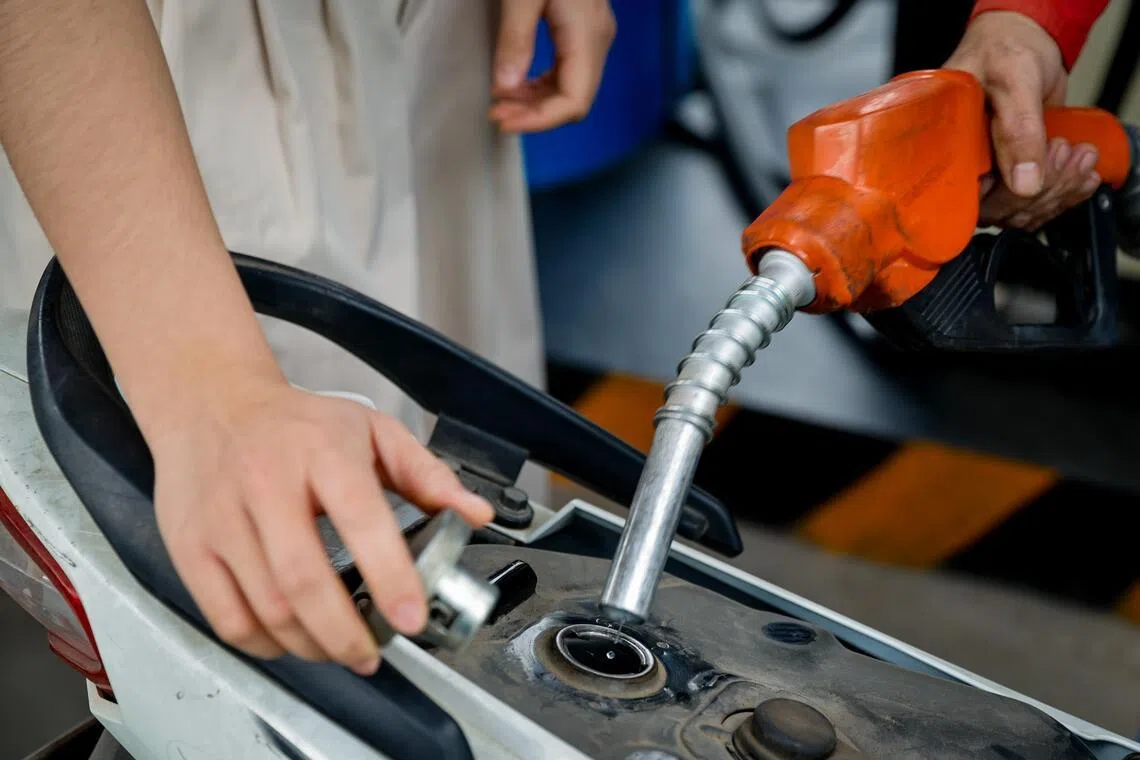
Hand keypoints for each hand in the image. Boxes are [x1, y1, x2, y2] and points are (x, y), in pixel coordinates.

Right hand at [150, 378, 492, 674]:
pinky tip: (290, 640)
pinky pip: (226, 618)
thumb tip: (475, 514)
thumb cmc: (298, 424)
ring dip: (310, 646)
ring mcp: (222, 517)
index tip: (411, 616)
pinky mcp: (189, 545)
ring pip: (266, 608)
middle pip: (303, 580)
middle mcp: (266, 482)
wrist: (210, 404)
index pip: (360, 518)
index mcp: (322, 451)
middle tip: (372, 652)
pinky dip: (264, 645)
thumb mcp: (372, 430)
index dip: (389, 576)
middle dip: (346, 633)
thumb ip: (428, 475)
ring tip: (338, 648)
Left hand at [490, 0, 615, 132]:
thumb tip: (505, 86)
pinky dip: (539, 86)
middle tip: (495, 113)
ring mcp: (592, 36)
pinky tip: (515, 84)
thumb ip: (515, 37)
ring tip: (500, 101)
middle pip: (573, 100)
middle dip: (533, 114)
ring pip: (569, 89)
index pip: (574, 100)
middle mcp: (597, 40)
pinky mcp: (582, 30)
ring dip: (534, 102)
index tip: (505, 123)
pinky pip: (565, 73)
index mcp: (587, 34)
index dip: (540, 120)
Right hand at [945, 11, 1100, 230]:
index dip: (1001, 199)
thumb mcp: (1012, 81)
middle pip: (998, 210)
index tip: (1033, 179)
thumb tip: (1024, 184)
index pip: (964, 201)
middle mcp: (962, 166)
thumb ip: (1018, 130)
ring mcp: (990, 171)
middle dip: (1042, 189)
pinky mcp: (1015, 171)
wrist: (1022, 40)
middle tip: (1064, 151)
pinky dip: (1065, 191)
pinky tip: (1082, 174)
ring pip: (1021, 209)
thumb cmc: (1002, 49)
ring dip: (1059, 190)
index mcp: (945, 150)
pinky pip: (1036, 200)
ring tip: (1080, 156)